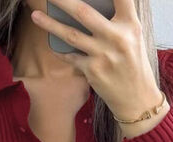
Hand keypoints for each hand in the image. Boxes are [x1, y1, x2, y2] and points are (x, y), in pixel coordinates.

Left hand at [30, 0, 163, 120]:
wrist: (136, 100)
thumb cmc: (134, 66)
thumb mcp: (134, 38)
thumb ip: (119, 21)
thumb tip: (94, 5)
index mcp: (131, 25)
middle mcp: (117, 38)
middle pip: (83, 11)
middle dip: (61, 1)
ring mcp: (103, 55)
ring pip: (70, 34)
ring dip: (50, 24)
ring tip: (35, 15)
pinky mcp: (93, 71)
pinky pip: (71, 56)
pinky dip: (61, 51)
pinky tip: (53, 45)